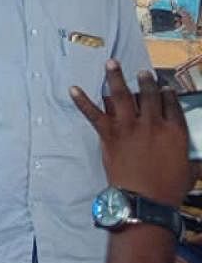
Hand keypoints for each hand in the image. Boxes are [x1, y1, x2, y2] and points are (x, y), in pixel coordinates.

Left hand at [70, 61, 190, 206]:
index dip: (167, 95)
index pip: (172, 106)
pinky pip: (93, 114)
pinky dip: (81, 101)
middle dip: (145, 81)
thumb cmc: (169, 190)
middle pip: (149, 95)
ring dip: (115, 78)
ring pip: (121, 96)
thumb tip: (198, 160)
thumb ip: (192, 160)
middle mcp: (152, 123)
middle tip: (142, 72)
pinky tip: (73, 89)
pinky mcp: (109, 134)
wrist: (144, 199)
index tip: (164, 87)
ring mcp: (129, 126)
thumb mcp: (190, 171)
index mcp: (175, 132)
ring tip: (111, 64)